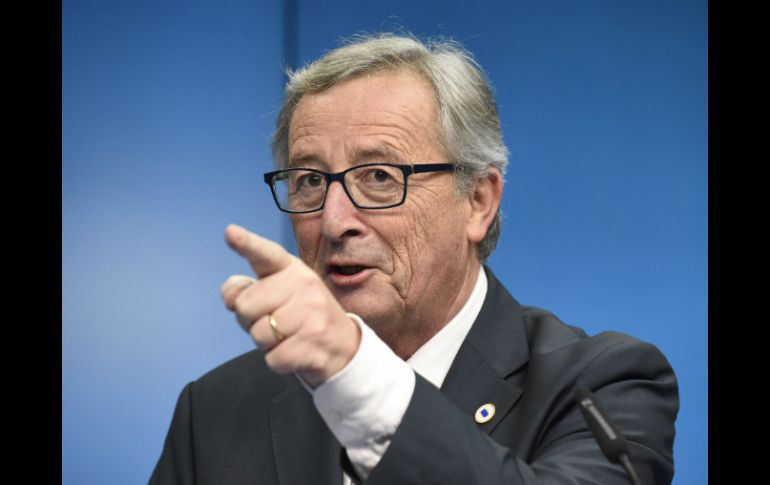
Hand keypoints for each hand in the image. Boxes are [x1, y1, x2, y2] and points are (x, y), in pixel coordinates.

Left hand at [219, 224, 360, 387]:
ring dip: (266, 343)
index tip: (230, 232)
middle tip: (276, 322)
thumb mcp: (279, 294)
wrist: (344, 346)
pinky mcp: (312, 343)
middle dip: (250, 321)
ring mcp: (311, 314)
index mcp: (292, 269)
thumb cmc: (302, 316)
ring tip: (289, 336)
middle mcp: (304, 285)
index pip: (265, 254)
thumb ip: (248, 289)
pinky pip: (271, 358)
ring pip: (256, 334)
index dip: (246, 244)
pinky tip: (296, 351)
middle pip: (244, 306)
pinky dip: (278, 361)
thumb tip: (231, 297)